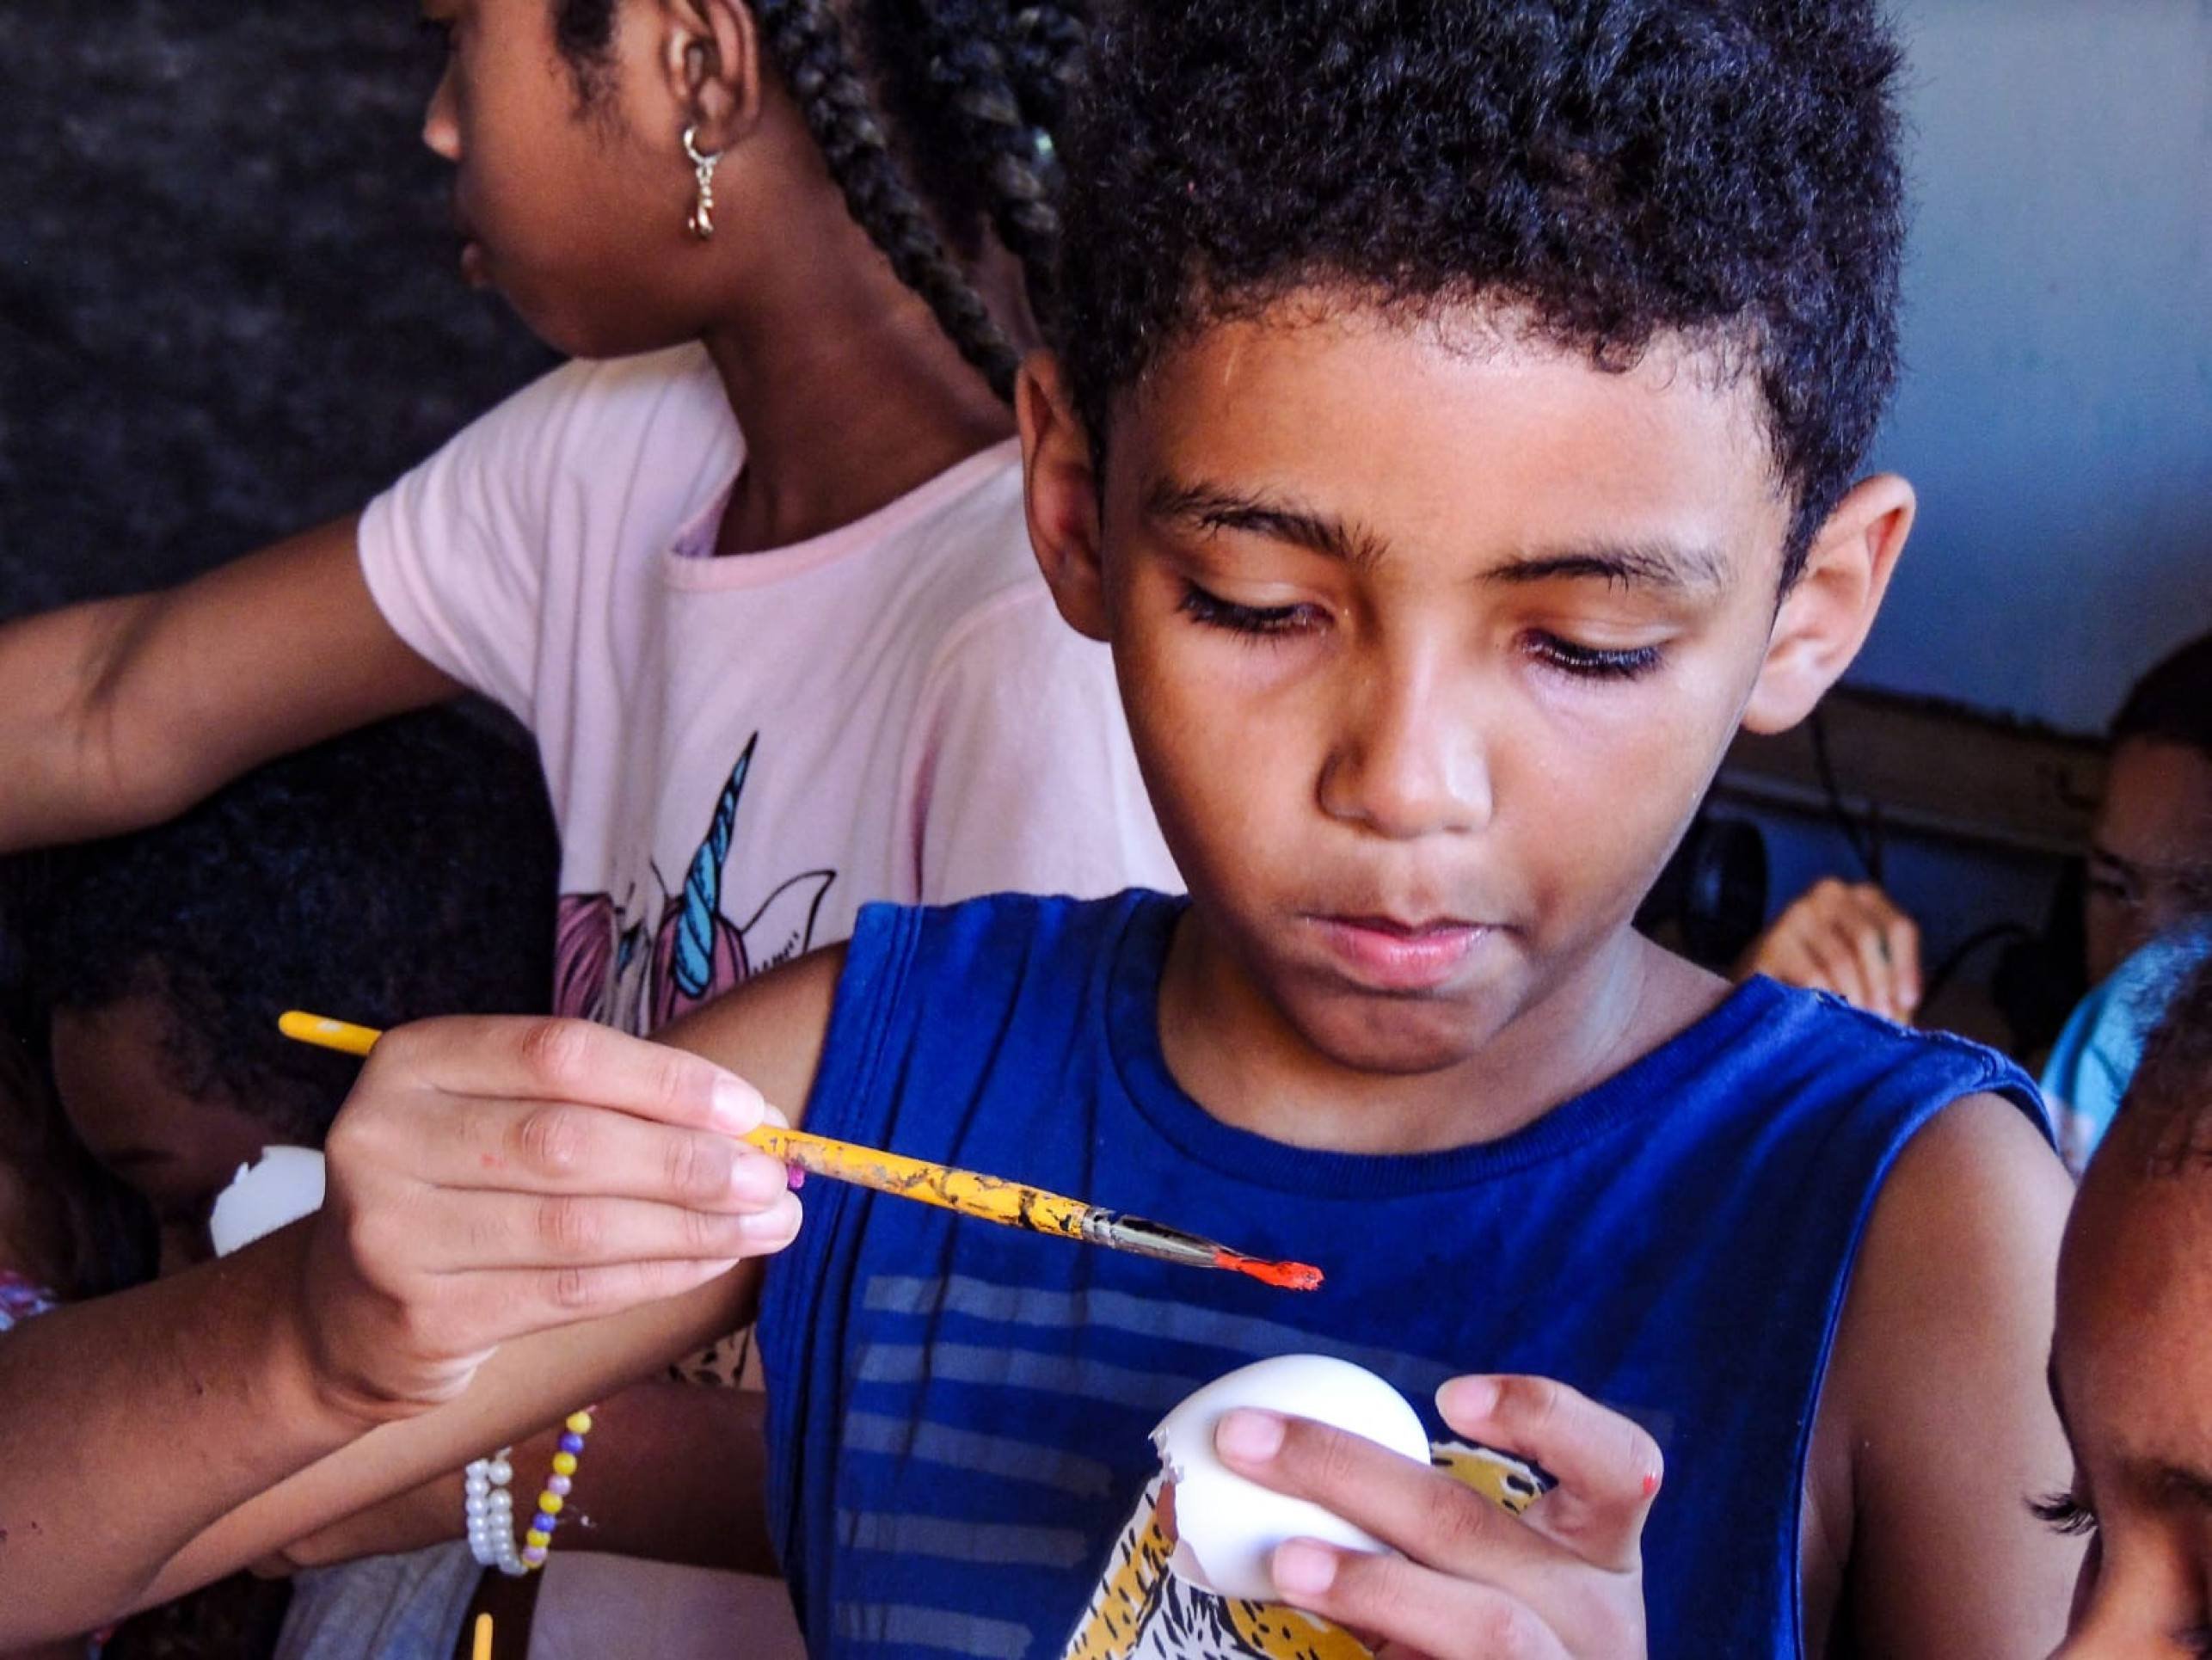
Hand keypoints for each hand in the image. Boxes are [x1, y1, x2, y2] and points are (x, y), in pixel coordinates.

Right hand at [300, 1017, 800, 1420]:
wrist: (350, 1311)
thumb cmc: (463, 1187)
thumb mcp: (502, 1115)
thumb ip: (607, 1105)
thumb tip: (755, 1122)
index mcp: (414, 1059)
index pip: (559, 1053)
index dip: (666, 1081)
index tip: (752, 1108)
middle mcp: (387, 1138)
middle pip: (570, 1142)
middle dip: (690, 1161)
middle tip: (775, 1176)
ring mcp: (394, 1234)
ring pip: (578, 1227)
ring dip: (692, 1226)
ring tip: (769, 1222)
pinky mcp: (424, 1318)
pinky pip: (571, 1291)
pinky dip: (658, 1275)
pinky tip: (712, 1261)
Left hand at [1212, 1374, 1659, 1657]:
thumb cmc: (1482, 1635)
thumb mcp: (1482, 1574)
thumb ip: (1413, 1517)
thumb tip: (1268, 1446)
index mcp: (1598, 1550)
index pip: (1617, 1463)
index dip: (1544, 1416)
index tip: (1448, 1396)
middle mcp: (1596, 1616)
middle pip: (1474, 1527)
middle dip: (1345, 1471)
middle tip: (1244, 1441)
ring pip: (1485, 1627)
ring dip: (1371, 1584)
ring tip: (1284, 1561)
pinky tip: (1314, 1653)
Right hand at [1736, 878, 1921, 1020]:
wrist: (1762, 986)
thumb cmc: (1825, 978)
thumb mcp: (1866, 970)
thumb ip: (1890, 978)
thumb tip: (1906, 1003)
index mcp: (1861, 897)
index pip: (1897, 927)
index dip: (1906, 968)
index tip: (1908, 1002)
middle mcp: (1829, 893)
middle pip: (1868, 939)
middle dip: (1880, 984)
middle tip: (1883, 1020)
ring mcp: (1797, 913)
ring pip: (1840, 959)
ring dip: (1854, 996)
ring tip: (1858, 1024)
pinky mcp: (1773, 942)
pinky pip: (1812, 975)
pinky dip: (1826, 1000)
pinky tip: (1829, 1017)